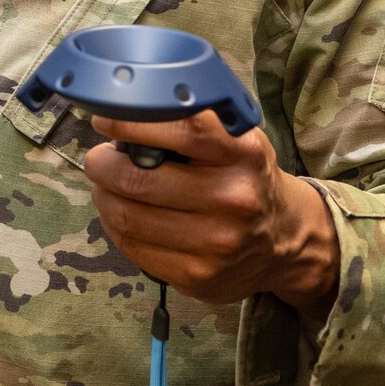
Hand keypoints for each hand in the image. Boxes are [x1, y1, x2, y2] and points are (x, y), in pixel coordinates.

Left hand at [83, 110, 338, 319]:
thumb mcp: (236, 141)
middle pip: (137, 179)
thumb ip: (193, 124)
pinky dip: (114, 226)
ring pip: (126, 216)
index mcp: (243, 155)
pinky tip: (122, 214)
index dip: (132, 124)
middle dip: (103, 165)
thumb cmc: (245, 178)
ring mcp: (215, 243)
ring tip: (107, 186)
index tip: (105, 121)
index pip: (183, 130)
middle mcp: (233, 199)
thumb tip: (127, 110)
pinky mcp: (196, 275)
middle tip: (100, 159)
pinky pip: (131, 247)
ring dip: (104, 196)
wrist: (285, 241)